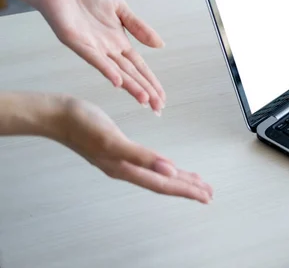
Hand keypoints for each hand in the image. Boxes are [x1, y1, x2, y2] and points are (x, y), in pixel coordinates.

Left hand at [36, 0, 165, 112]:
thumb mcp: (121, 8)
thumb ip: (139, 27)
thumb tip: (161, 45)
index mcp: (119, 42)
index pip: (139, 67)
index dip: (151, 82)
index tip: (162, 98)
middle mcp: (108, 50)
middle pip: (131, 74)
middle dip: (146, 91)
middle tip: (158, 109)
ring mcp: (94, 48)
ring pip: (117, 72)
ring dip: (131, 86)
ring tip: (144, 101)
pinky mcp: (77, 43)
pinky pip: (95, 59)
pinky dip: (107, 70)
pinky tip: (118, 82)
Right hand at [52, 96, 211, 202]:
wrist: (56, 115)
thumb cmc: (81, 125)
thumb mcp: (113, 139)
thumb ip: (141, 156)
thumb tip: (170, 169)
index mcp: (126, 168)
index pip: (164, 184)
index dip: (186, 190)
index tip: (206, 196)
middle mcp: (126, 168)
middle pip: (163, 182)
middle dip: (187, 188)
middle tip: (208, 193)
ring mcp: (122, 160)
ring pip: (156, 174)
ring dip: (177, 179)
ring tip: (195, 182)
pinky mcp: (119, 150)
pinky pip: (148, 163)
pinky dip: (162, 166)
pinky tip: (167, 165)